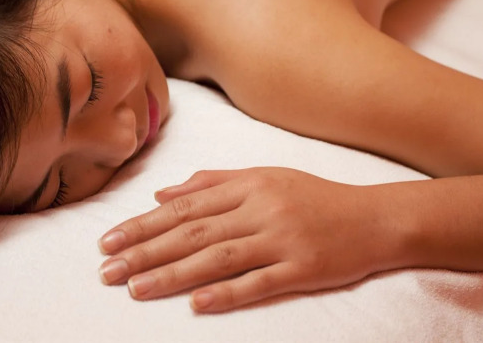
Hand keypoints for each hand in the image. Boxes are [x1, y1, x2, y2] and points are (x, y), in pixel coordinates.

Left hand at [97, 167, 401, 312]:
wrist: (375, 218)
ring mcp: (282, 239)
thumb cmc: (314, 197)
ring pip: (218, 257)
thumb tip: (162, 193)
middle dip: (145, 251)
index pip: (184, 207)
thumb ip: (214, 183)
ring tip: (136, 290)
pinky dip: (226, 293)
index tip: (108, 241)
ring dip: (173, 275)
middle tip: (107, 270)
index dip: (143, 225)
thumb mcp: (265, 177)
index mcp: (248, 185)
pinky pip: (259, 282)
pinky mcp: (303, 268)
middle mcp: (261, 209)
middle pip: (193, 232)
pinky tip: (196, 305)